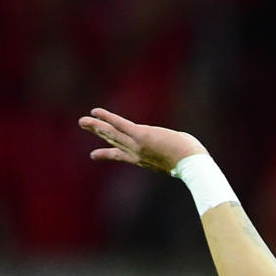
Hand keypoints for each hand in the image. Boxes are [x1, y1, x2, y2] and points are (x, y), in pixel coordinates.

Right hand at [80, 107, 205, 173]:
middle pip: (113, 141)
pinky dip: (107, 118)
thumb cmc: (192, 162)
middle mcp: (136, 154)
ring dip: (96, 125)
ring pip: (112, 133)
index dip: (106, 154)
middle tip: (83, 125)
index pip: (121, 155)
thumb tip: (181, 144)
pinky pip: (119, 125)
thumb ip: (174, 151)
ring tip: (82, 121)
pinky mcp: (140, 135)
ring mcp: (137, 145)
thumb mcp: (179, 157)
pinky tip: (95, 112)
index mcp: (144, 160)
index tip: (93, 155)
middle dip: (97, 133)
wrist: (192, 164)